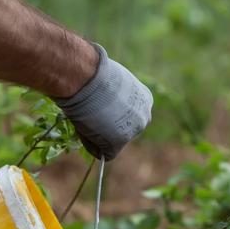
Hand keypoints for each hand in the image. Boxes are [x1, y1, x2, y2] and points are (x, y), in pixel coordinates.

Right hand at [53, 45, 152, 160]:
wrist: (87, 79)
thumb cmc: (95, 76)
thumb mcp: (113, 85)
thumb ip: (116, 100)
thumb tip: (103, 111)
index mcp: (145, 100)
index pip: (131, 115)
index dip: (114, 114)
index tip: (101, 108)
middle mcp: (144, 117)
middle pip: (126, 130)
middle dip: (110, 127)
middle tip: (92, 116)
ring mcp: (132, 132)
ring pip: (115, 142)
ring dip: (101, 137)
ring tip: (86, 120)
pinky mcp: (117, 144)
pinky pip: (106, 153)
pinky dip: (94, 146)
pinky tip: (84, 130)